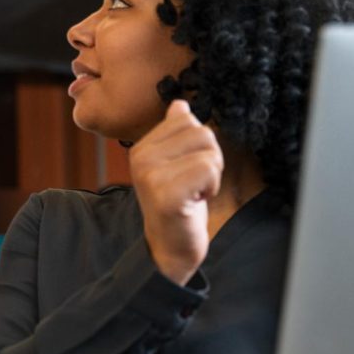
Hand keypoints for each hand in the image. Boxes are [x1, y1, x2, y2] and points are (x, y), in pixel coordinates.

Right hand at [130, 100, 222, 283]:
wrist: (169, 248)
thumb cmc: (177, 205)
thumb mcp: (175, 163)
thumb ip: (176, 134)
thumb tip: (180, 104)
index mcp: (142, 147)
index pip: (188, 119)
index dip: (199, 145)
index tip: (186, 170)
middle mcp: (141, 157)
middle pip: (202, 132)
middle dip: (210, 159)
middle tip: (193, 184)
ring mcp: (151, 176)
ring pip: (209, 151)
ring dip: (212, 175)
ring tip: (194, 192)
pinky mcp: (166, 194)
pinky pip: (208, 170)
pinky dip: (211, 187)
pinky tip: (196, 202)